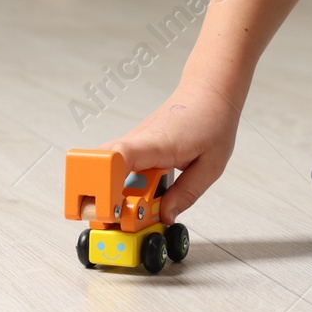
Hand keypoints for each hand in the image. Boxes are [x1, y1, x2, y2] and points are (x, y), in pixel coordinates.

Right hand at [100, 75, 240, 222]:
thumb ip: (187, 193)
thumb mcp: (210, 166)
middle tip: (122, 218)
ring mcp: (131, 142)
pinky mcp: (132, 147)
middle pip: (100, 166)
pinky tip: (138, 197)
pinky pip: (116, 169)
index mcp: (158, 143)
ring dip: (112, 194)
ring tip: (135, 210)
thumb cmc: (210, 120)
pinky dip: (120, 186)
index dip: (106, 179)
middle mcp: (137, 141)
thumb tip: (166, 216)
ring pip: (105, 169)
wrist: (207, 92)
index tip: (106, 205)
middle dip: (101, 197)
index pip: (120, 156)